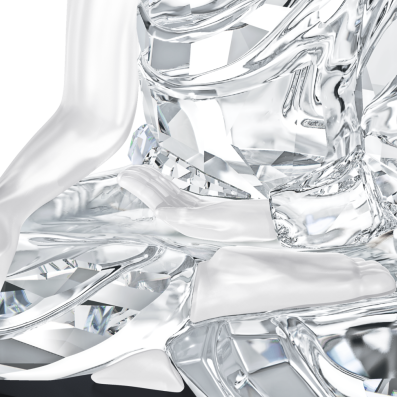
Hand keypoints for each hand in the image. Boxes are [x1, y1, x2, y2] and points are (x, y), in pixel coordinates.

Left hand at [118, 166, 276, 242]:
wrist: (273, 224)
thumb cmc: (251, 226)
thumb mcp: (219, 221)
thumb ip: (190, 219)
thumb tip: (162, 213)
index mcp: (189, 223)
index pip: (157, 203)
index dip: (141, 189)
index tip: (126, 177)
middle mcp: (190, 219)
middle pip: (159, 197)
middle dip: (141, 184)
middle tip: (123, 171)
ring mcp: (197, 212)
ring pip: (168, 194)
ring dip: (151, 182)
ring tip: (135, 171)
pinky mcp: (205, 207)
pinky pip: (180, 193)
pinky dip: (167, 184)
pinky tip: (159, 179)